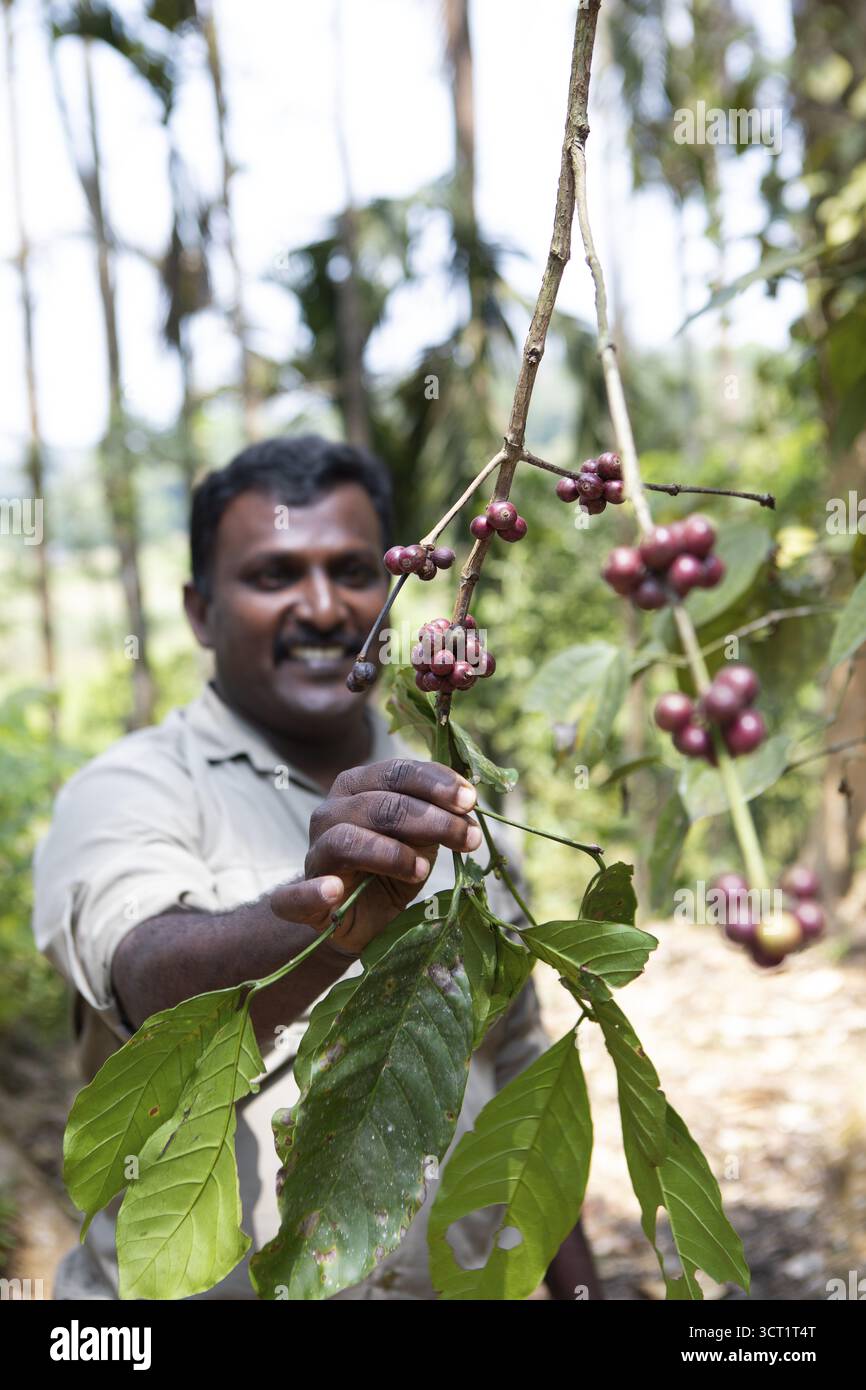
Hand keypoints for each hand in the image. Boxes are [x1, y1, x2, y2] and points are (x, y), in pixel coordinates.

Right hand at [269, 758, 480, 955]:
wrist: (361, 918)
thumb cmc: (393, 867)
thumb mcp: (421, 837)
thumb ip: (440, 816)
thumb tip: (469, 805)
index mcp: (358, 787)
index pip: (396, 772)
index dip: (435, 784)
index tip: (470, 800)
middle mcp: (331, 813)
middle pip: (379, 805)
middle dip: (430, 819)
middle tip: (469, 837)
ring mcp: (315, 855)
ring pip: (345, 839)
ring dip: (391, 853)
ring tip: (423, 870)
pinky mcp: (301, 899)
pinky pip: (294, 895)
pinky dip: (312, 892)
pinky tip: (333, 892)